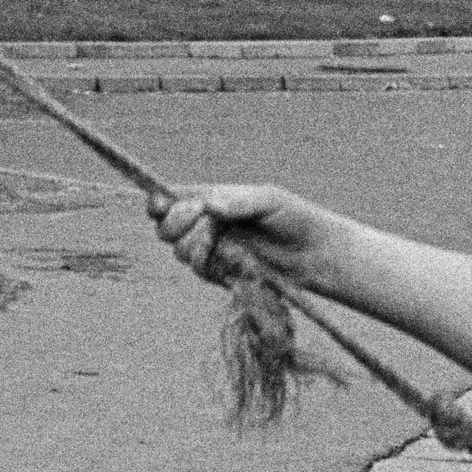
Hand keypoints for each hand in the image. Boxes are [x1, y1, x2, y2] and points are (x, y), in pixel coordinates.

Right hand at [157, 183, 337, 290]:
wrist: (314, 254)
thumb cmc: (294, 218)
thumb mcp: (268, 200)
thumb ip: (238, 201)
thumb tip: (209, 206)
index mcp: (210, 199)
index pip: (169, 199)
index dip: (157, 203)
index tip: (161, 206)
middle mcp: (205, 224)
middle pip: (165, 228)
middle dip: (174, 225)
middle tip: (200, 220)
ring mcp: (212, 250)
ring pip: (180, 252)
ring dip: (196, 246)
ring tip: (221, 241)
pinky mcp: (221, 273)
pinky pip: (201, 271)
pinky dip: (212, 264)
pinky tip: (232, 259)